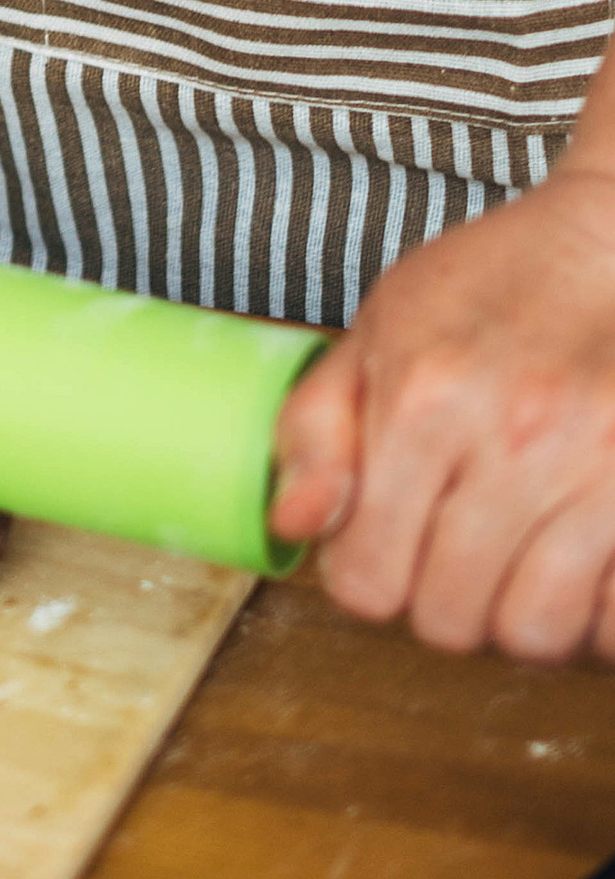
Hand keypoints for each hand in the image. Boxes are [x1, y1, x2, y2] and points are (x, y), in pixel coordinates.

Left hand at [271, 165, 614, 659]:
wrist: (613, 243)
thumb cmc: (495, 282)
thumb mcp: (378, 328)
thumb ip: (317, 428)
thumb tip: (295, 522)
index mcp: (424, 399)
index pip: (367, 582)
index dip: (368, 577)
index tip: (387, 547)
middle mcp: (513, 438)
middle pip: (449, 621)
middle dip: (441, 599)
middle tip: (455, 550)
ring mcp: (598, 469)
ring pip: (536, 634)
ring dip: (519, 615)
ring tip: (518, 560)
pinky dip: (594, 614)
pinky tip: (578, 565)